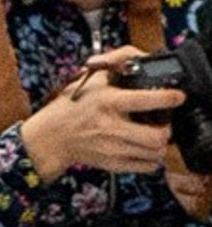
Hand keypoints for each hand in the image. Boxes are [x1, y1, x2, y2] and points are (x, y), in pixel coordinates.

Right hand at [22, 47, 180, 180]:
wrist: (50, 137)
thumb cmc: (71, 107)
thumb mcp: (90, 79)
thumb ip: (117, 64)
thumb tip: (142, 59)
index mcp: (107, 102)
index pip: (147, 100)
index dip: (168, 97)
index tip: (177, 97)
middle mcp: (111, 126)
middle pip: (157, 135)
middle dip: (165, 129)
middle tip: (161, 123)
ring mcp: (112, 148)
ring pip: (155, 152)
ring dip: (158, 144)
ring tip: (151, 136)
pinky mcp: (112, 164)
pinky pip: (146, 166)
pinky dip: (150, 159)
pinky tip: (142, 149)